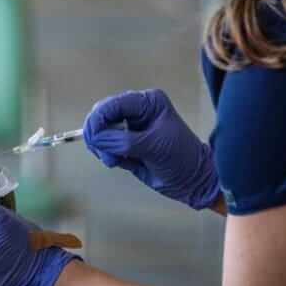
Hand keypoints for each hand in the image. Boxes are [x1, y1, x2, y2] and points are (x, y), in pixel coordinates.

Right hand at [83, 89, 219, 209]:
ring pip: (100, 130)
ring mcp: (129, 127)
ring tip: (114, 161)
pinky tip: (118, 162)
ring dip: (102, 147)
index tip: (93, 139)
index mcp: (146, 103)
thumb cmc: (180, 158)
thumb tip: (94, 138)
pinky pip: (105, 144)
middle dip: (99, 135)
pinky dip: (106, 153)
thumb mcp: (153, 147)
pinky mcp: (125, 142)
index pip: (113, 104)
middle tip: (105, 154)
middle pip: (102, 115)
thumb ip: (122, 141)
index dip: (98, 119)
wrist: (193, 182)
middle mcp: (135, 110)